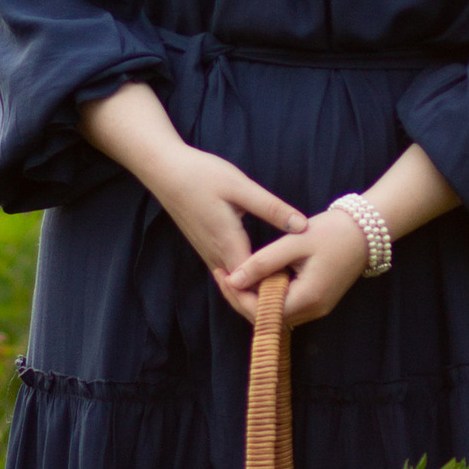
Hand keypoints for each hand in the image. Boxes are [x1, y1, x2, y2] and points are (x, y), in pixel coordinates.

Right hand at [151, 145, 309, 293]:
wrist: (165, 171)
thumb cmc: (202, 175)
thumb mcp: (241, 187)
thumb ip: (272, 208)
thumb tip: (303, 226)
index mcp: (227, 244)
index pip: (251, 285)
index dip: (272, 292)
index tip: (297, 290)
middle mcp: (215, 255)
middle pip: (241, 291)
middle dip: (265, 298)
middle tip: (295, 295)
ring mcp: (208, 253)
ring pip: (233, 285)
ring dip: (255, 290)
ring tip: (284, 287)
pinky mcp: (205, 247)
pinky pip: (226, 274)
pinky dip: (244, 280)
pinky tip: (263, 272)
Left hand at [219, 203, 368, 330]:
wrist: (366, 230)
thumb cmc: (332, 232)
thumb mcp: (293, 243)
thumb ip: (262, 262)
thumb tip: (233, 280)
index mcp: (307, 297)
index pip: (261, 312)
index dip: (237, 296)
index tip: (221, 274)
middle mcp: (313, 310)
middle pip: (266, 317)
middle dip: (241, 298)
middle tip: (222, 274)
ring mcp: (317, 308)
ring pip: (275, 313)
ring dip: (253, 298)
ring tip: (234, 274)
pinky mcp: (318, 301)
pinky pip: (286, 306)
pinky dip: (268, 295)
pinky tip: (257, 276)